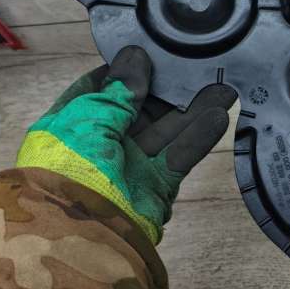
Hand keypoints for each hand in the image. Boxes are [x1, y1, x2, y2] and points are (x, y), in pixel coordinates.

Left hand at [15, 46, 234, 242]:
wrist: (77, 238)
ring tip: (223, 86)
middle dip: (167, 89)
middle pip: (139, 110)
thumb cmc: (66, 172)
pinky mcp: (154, 188)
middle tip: (195, 65)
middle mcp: (100, 146)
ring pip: (166, 131)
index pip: (97, 90)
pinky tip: (219, 115)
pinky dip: (198, 137)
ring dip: (193, 109)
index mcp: (70, 126)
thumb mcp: (87, 119)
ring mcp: (129, 168)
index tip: (150, 51)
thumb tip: (135, 58)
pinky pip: (179, 156)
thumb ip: (118, 91)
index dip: (123, 71)